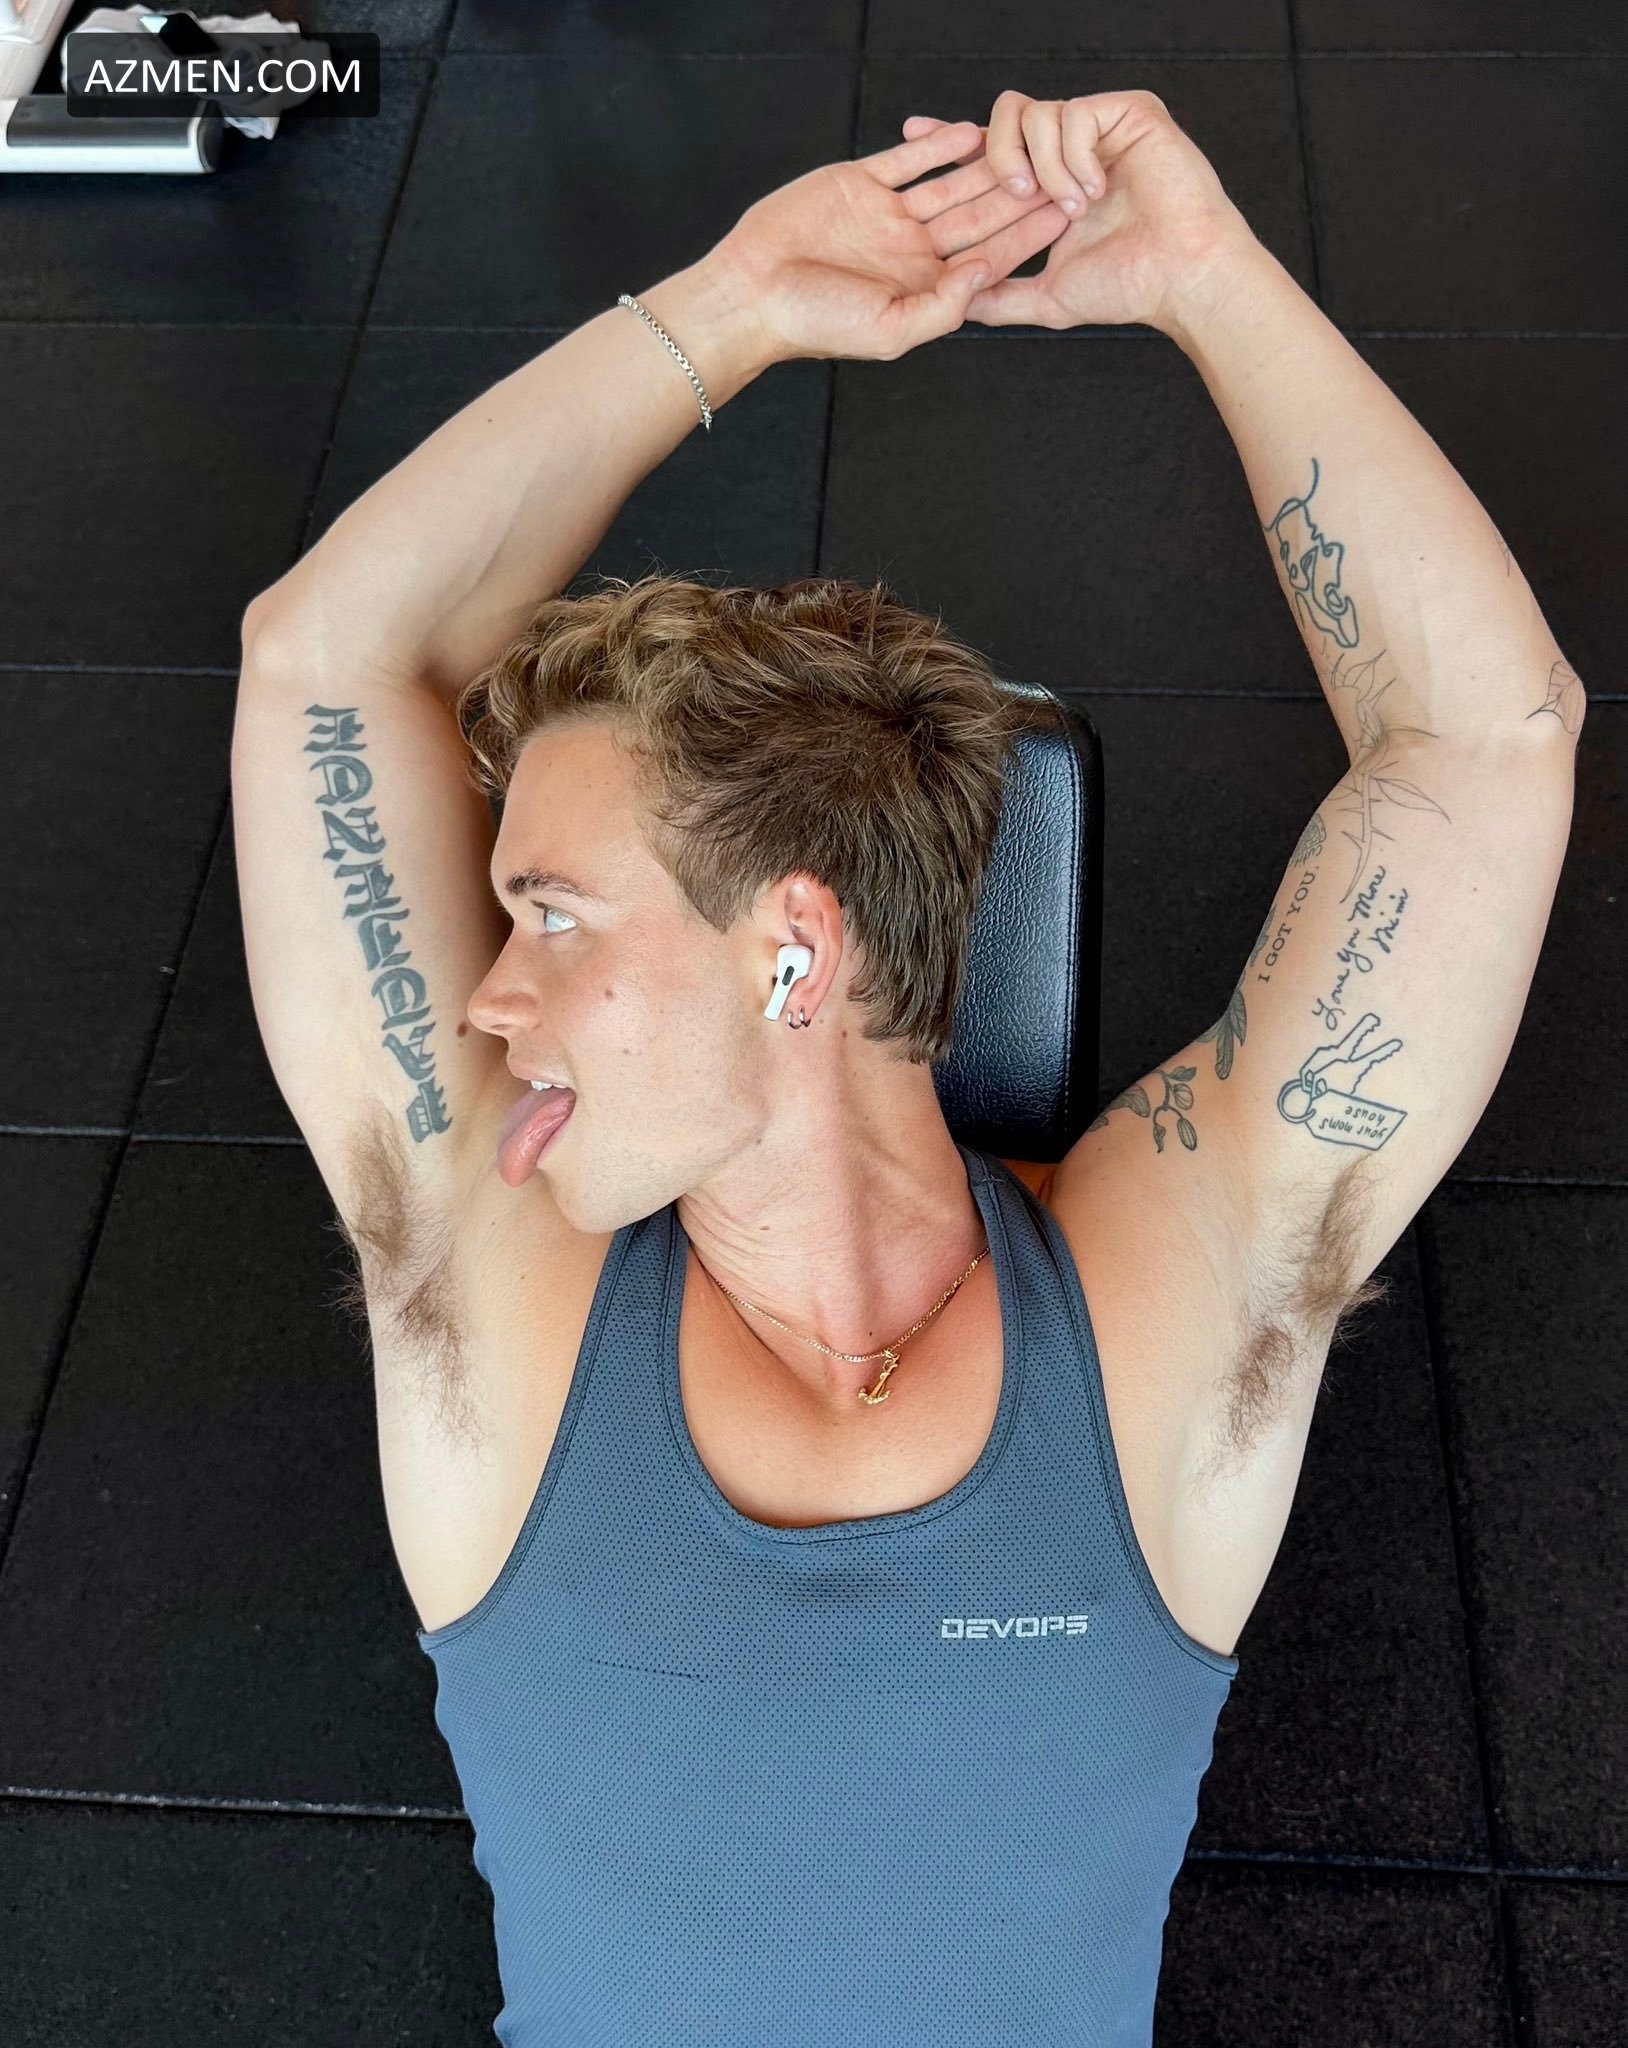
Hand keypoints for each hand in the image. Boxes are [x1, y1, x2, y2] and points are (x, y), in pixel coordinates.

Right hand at [699, 121, 1075, 364]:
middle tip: (1063, 170)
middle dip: (1020, 195)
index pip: (987, 258)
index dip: (1026, 237)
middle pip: (978, 216)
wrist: (752, 292)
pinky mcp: (860, 183)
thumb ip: (944, 306)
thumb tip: (987, 272)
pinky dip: (936, 145)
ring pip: (949, 185)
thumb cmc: (814, 322)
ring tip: (1027, 145)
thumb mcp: (889, 331)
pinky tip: (970, 132)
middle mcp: (912, 251)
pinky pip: (907, 160)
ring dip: (987, 166)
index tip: (1066, 213)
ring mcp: (888, 216)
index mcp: (923, 288)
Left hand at [900, 89, 1255, 335]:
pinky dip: (1074, 158)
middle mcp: (1068, 151)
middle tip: (1016, 191)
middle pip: (1003, 117)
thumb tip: (955, 306)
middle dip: (997, 153)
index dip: (952, 138)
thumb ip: (1000, 297)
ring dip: (1044, 166)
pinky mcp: (1127, 112)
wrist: (1181, 277)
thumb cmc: (1128, 288)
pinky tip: (1096, 191)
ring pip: (1035, 113)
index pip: (991, 148)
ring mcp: (1098, 129)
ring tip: (1073, 208)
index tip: (912, 129)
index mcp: (1047, 184)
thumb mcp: (1047, 298)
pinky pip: (1072, 113)